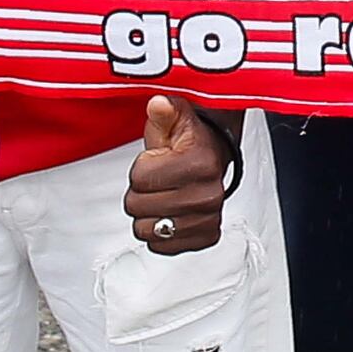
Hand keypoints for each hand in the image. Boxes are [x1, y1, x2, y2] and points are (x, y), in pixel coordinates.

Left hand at [122, 96, 231, 254]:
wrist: (213, 158)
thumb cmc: (189, 142)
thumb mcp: (174, 119)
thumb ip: (164, 111)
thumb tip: (159, 104)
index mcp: (200, 163)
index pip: (139, 179)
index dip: (140, 169)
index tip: (156, 161)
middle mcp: (208, 194)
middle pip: (139, 207)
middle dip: (140, 193)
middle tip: (157, 182)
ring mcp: (208, 218)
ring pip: (148, 230)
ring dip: (148, 215)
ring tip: (162, 198)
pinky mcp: (206, 236)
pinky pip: (164, 248)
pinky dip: (160, 235)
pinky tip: (168, 216)